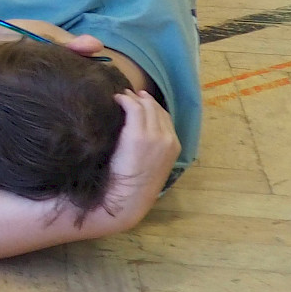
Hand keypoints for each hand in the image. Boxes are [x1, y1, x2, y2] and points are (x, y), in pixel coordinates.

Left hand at [102, 90, 178, 215]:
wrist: (129, 197)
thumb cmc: (136, 185)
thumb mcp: (153, 165)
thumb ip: (154, 147)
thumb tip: (141, 134)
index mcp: (174, 146)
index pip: (165, 117)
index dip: (152, 107)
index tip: (140, 100)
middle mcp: (168, 138)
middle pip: (156, 109)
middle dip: (143, 99)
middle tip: (129, 94)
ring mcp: (154, 136)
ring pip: (146, 106)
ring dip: (133, 98)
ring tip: (121, 95)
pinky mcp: (138, 135)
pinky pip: (133, 107)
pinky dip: (125, 100)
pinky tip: (116, 99)